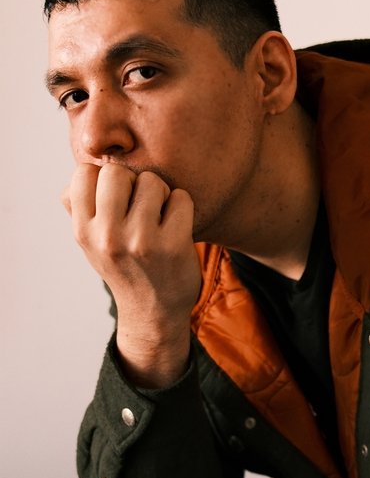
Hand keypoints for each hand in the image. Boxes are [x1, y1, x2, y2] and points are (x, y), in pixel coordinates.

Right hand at [63, 163, 200, 386]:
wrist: (153, 311)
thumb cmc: (123, 265)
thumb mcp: (90, 241)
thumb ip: (79, 205)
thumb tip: (82, 166)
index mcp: (83, 231)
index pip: (83, 173)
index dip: (102, 177)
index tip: (115, 196)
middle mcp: (108, 237)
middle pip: (117, 172)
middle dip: (132, 181)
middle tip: (139, 204)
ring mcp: (141, 241)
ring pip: (152, 181)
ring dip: (160, 193)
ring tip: (158, 217)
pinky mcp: (173, 246)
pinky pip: (181, 197)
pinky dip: (182, 206)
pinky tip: (175, 226)